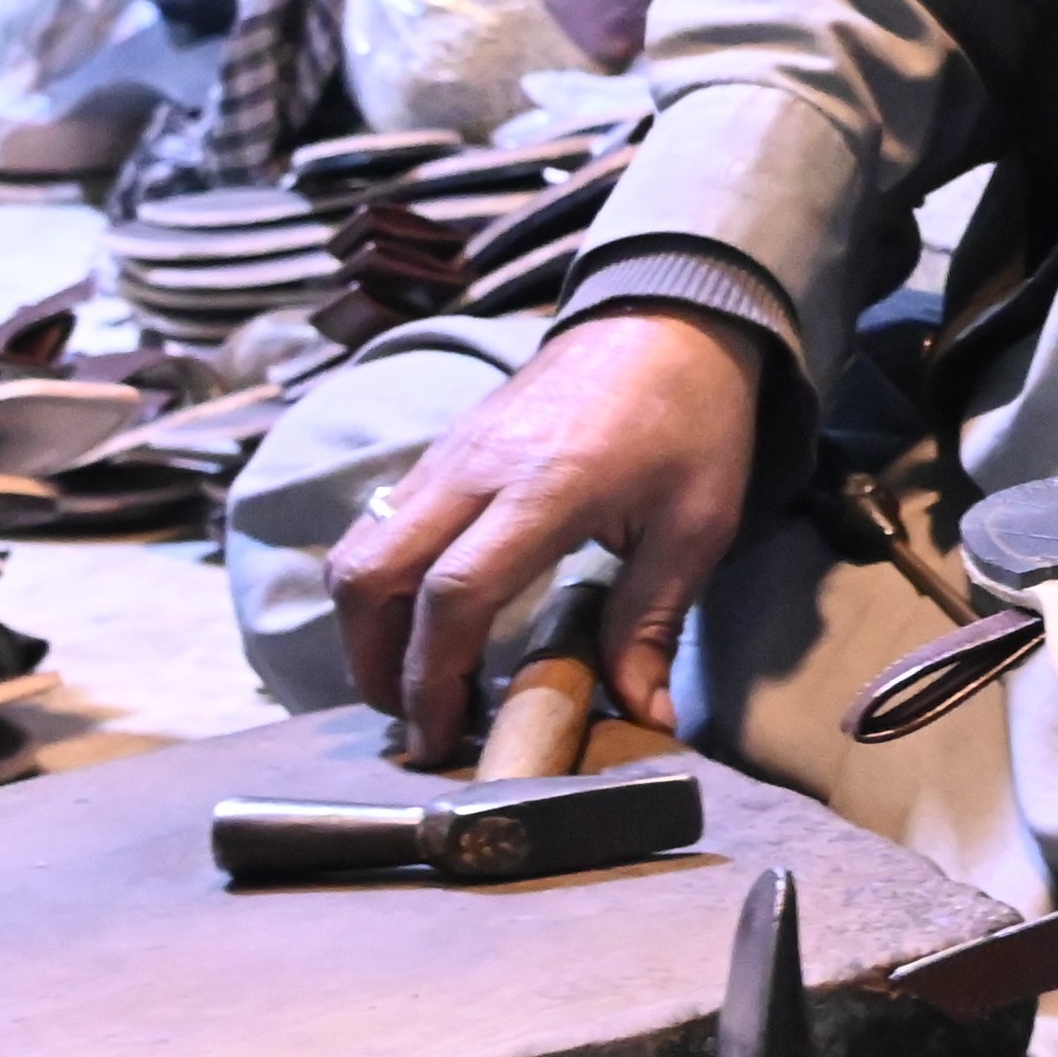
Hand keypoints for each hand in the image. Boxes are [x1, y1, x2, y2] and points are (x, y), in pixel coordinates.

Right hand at [325, 310, 762, 765]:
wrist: (668, 318)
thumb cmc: (692, 422)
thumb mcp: (698, 525)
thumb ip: (653, 622)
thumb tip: (643, 714)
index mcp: (545, 488)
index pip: (454, 593)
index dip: (436, 676)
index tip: (445, 738)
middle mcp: (474, 469)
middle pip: (372, 575)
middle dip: (375, 664)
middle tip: (418, 722)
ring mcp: (447, 453)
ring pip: (359, 548)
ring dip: (366, 627)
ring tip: (415, 681)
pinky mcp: (441, 449)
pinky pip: (379, 523)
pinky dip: (380, 584)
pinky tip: (424, 621)